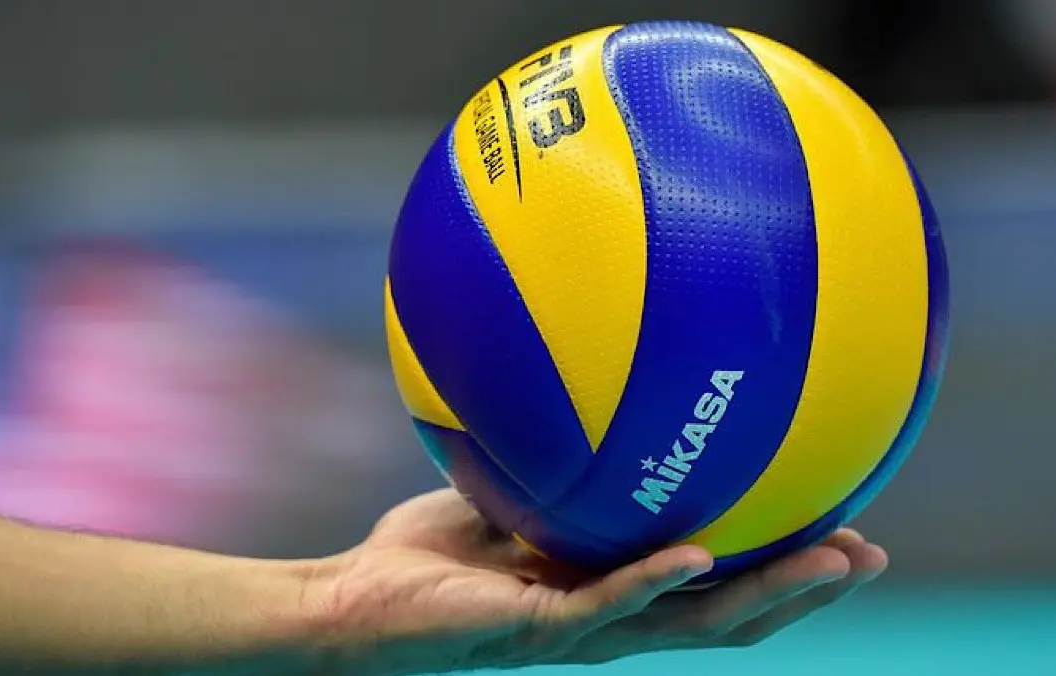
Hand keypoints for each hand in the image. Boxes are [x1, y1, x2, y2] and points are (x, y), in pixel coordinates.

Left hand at [316, 489, 887, 674]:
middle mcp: (607, 618)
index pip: (712, 587)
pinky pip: (604, 606)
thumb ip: (553, 470)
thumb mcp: (505, 499)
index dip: (777, 568)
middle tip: (869, 553)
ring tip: (828, 561)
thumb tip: (586, 395)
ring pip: (692, 624)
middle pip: (728, 617)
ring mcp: (576, 630)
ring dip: (764, 595)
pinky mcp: (534, 628)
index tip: (838, 528)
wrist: (354, 606)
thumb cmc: (426, 557)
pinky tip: (700, 555)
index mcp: (609, 590)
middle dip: (802, 591)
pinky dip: (652, 580)